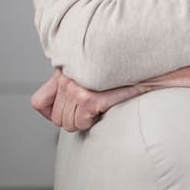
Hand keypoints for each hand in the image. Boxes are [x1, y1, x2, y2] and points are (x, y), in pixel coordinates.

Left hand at [30, 69, 145, 132]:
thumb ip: (74, 83)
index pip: (39, 102)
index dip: (52, 112)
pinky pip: (80, 123)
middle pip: (55, 117)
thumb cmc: (128, 69)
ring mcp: (75, 88)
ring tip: (100, 108)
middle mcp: (66, 78)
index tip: (69, 112)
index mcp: (64, 69)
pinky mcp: (88, 99)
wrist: (151, 66)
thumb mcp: (93, 71)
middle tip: (93, 110)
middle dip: (74, 119)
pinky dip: (92, 122)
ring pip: (66, 123)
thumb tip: (66, 106)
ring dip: (83, 121)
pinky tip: (104, 109)